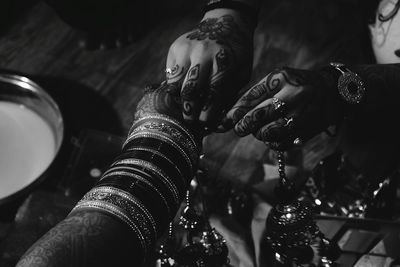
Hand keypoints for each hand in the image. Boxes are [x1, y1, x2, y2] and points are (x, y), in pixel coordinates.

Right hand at [165, 8, 253, 131]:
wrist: (225, 23)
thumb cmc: (236, 55)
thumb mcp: (242, 73)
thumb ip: (230, 94)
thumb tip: (217, 121)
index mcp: (225, 60)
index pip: (213, 92)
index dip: (207, 112)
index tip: (204, 124)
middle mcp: (204, 53)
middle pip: (190, 89)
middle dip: (190, 110)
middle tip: (191, 120)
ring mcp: (187, 49)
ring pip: (176, 83)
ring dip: (179, 100)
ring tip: (185, 109)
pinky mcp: (175, 48)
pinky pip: (170, 75)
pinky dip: (175, 87)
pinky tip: (181, 92)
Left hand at [224, 67, 343, 148]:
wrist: (334, 93)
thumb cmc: (299, 85)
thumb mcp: (280, 80)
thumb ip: (258, 93)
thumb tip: (232, 111)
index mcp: (281, 79)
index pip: (251, 97)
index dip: (235, 111)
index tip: (225, 120)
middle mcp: (291, 96)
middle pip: (258, 116)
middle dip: (243, 125)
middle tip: (239, 129)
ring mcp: (300, 114)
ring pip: (268, 132)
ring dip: (259, 134)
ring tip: (259, 130)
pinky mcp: (305, 131)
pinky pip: (280, 143)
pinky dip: (272, 143)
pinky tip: (273, 137)